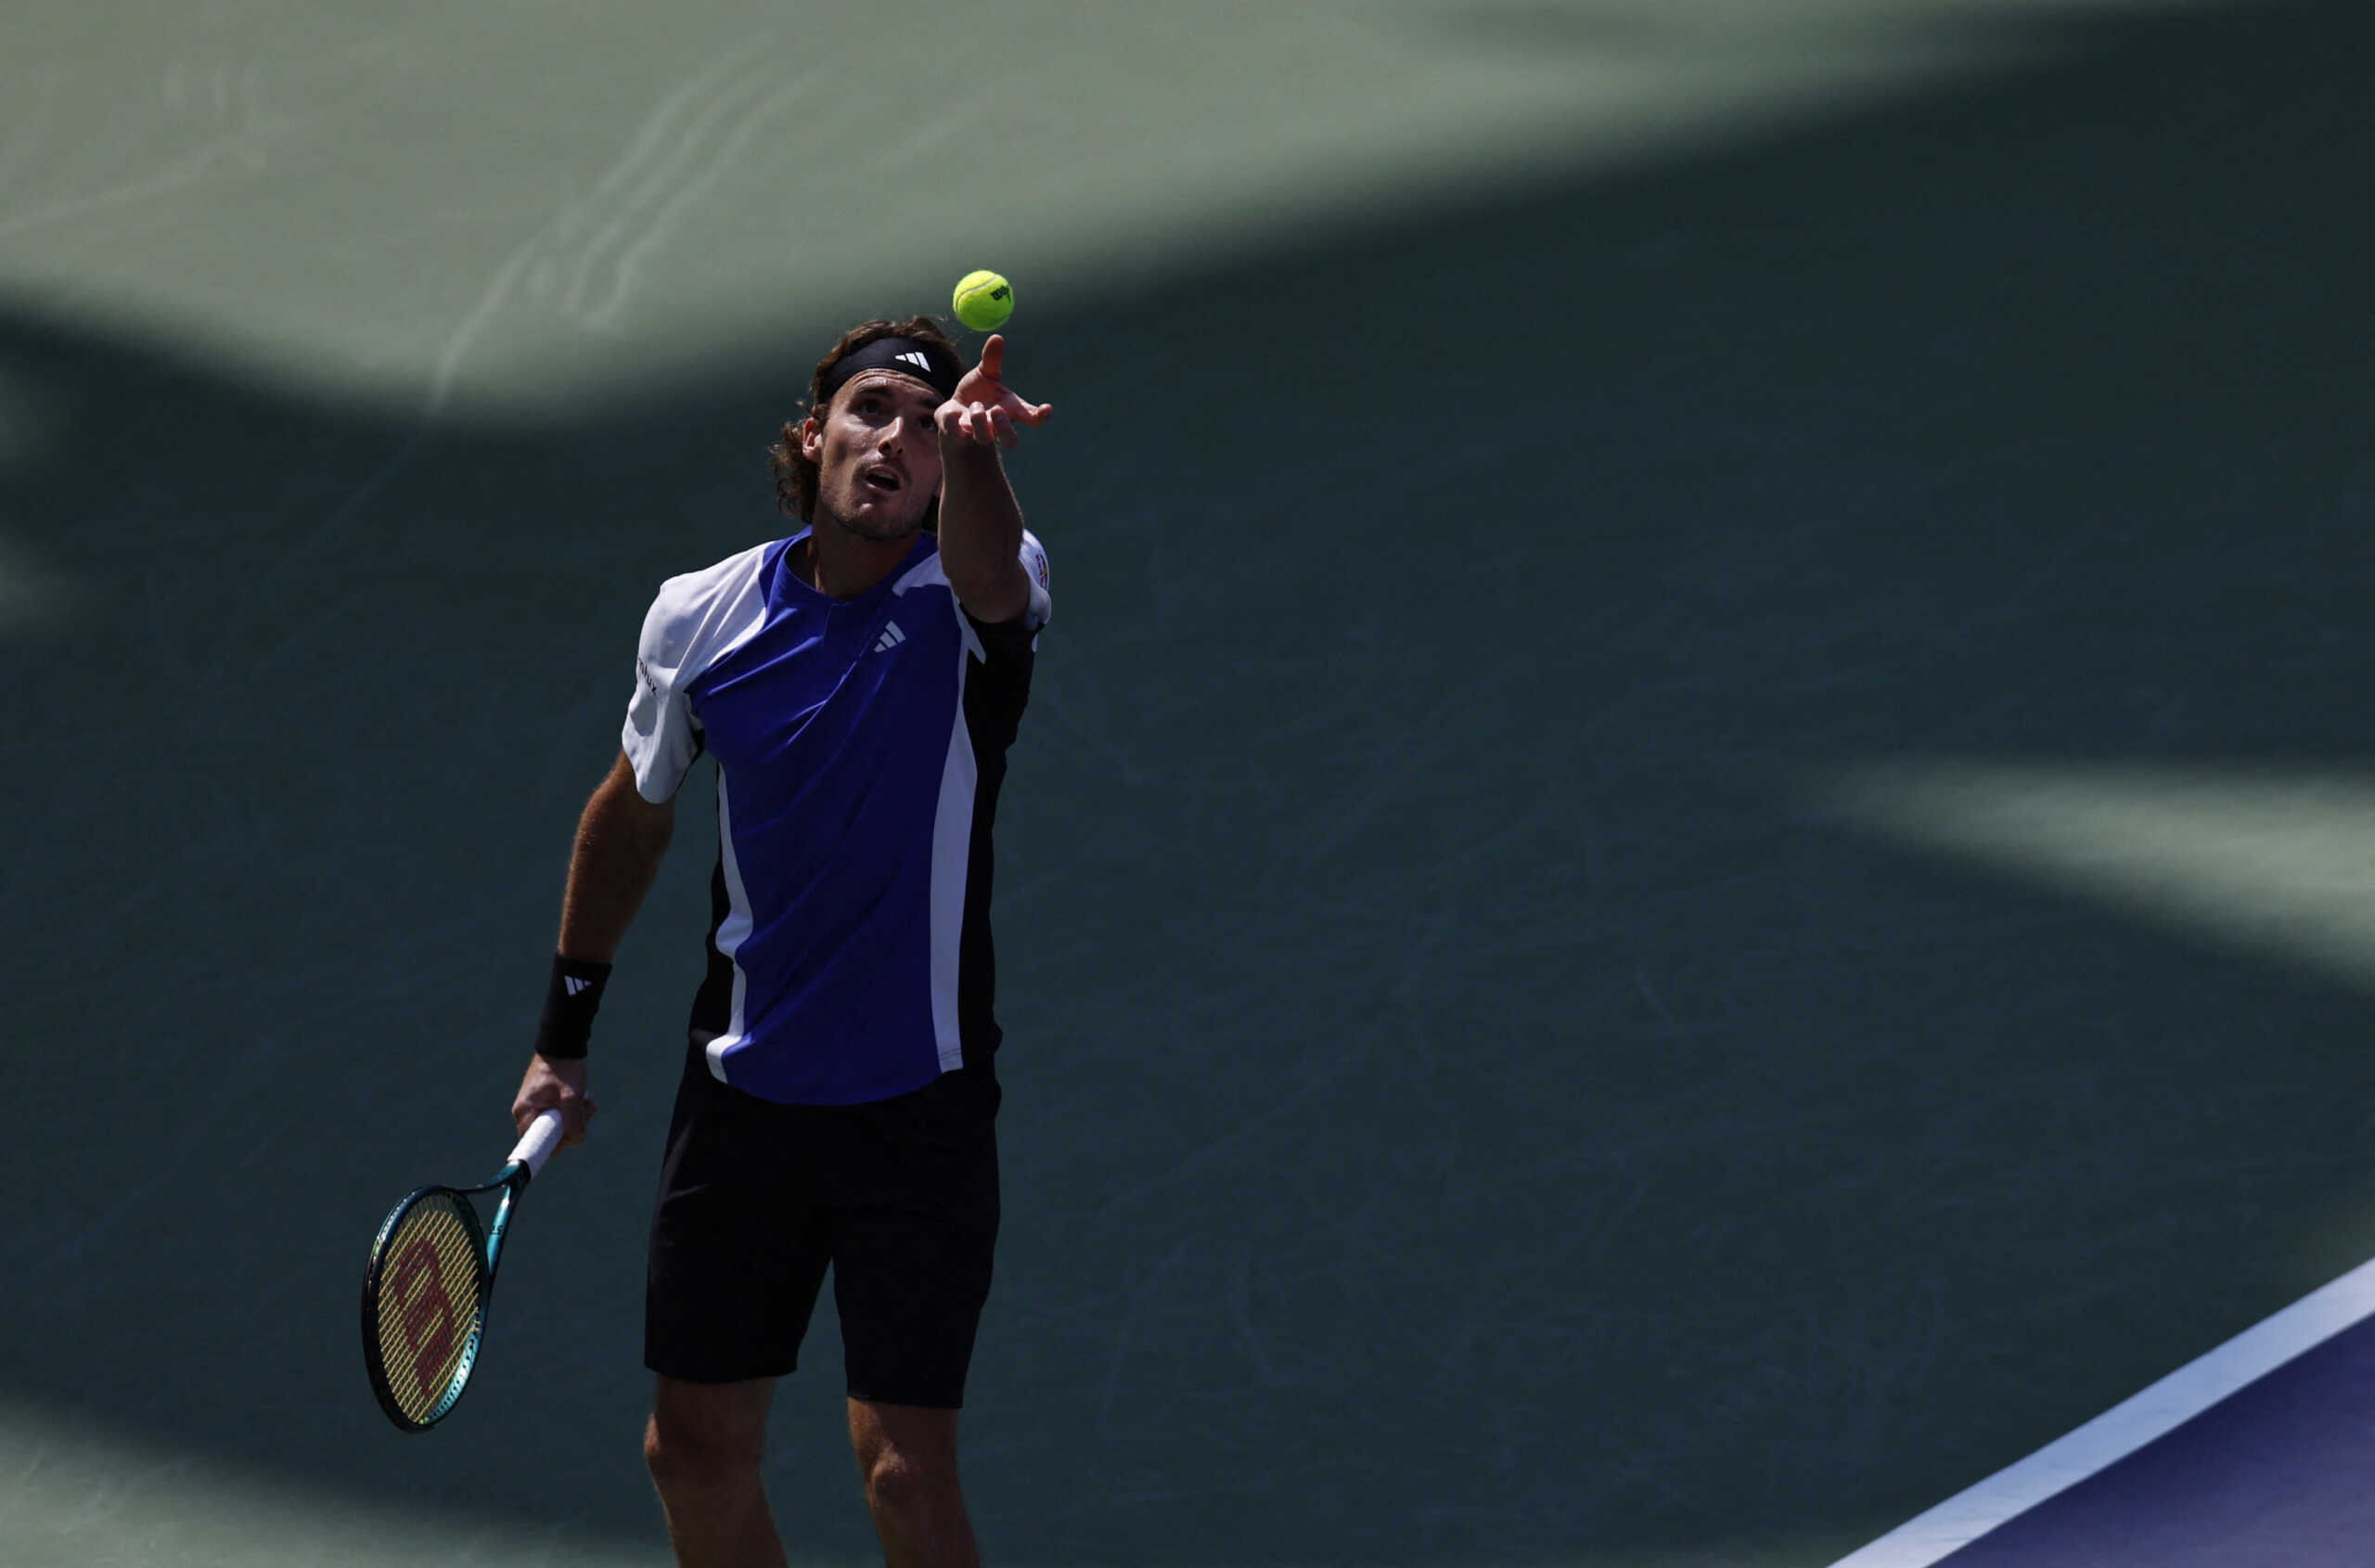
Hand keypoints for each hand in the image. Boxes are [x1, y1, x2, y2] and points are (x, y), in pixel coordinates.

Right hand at [513, 1053, 594, 1148]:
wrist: (563, 1044)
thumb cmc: (564, 1068)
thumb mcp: (572, 1096)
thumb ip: (573, 1121)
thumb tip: (576, 1141)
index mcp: (525, 1112)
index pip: (534, 1144)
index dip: (555, 1145)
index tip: (572, 1136)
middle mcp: (526, 1112)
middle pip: (550, 1136)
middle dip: (572, 1127)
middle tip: (585, 1110)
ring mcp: (536, 1107)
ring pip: (559, 1125)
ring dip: (577, 1117)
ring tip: (587, 1101)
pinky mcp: (546, 1102)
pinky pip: (561, 1115)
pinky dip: (575, 1110)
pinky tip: (585, 1099)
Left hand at [937, 335, 1052, 450]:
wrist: (954, 411)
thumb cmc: (977, 393)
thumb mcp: (986, 374)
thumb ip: (992, 360)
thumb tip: (997, 337)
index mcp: (1010, 410)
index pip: (1031, 418)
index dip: (1041, 416)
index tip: (1047, 409)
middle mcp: (996, 426)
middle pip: (1010, 440)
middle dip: (1004, 427)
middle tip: (997, 410)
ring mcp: (977, 433)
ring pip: (984, 438)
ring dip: (979, 421)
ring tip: (975, 405)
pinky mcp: (957, 435)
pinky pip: (957, 435)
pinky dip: (954, 422)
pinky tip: (954, 410)